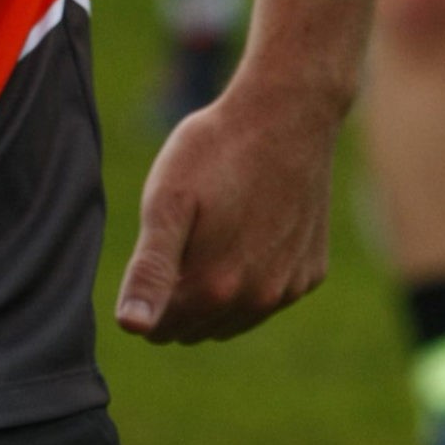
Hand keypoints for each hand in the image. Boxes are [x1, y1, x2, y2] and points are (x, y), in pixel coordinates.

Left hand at [114, 76, 337, 344]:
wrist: (288, 115)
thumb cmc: (216, 151)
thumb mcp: (167, 202)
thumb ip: (149, 271)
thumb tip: (132, 327)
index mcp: (215, 288)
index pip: (162, 330)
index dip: (148, 296)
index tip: (153, 252)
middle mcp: (258, 300)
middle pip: (196, 328)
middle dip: (180, 297)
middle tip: (183, 236)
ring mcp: (289, 288)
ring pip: (233, 319)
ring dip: (216, 292)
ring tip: (213, 232)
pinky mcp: (312, 273)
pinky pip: (270, 296)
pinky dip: (253, 277)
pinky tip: (250, 231)